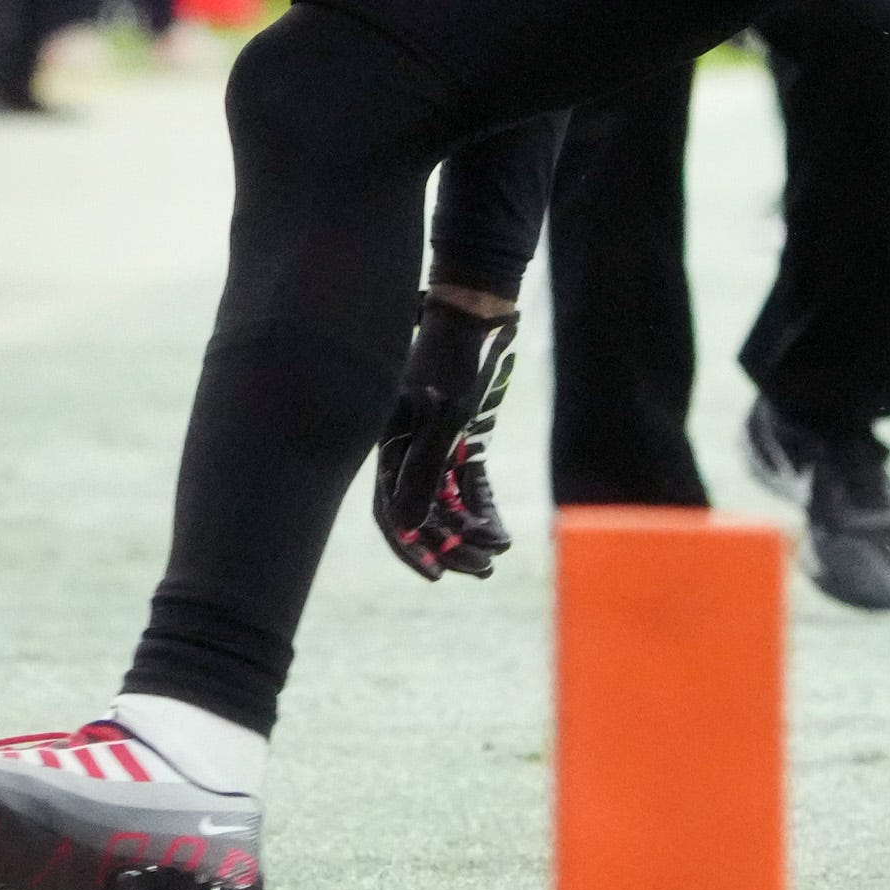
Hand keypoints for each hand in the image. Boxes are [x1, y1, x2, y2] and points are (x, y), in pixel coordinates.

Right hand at [369, 292, 519, 583]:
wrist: (476, 314)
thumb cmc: (454, 360)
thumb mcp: (442, 416)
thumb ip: (424, 470)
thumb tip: (409, 525)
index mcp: (389, 443)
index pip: (391, 510)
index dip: (411, 546)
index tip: (436, 575)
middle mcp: (406, 448)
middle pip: (421, 512)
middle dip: (449, 546)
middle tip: (480, 571)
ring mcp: (434, 444)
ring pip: (447, 502)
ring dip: (468, 532)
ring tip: (493, 559)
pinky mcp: (460, 438)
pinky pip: (468, 484)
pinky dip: (483, 508)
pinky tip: (500, 533)